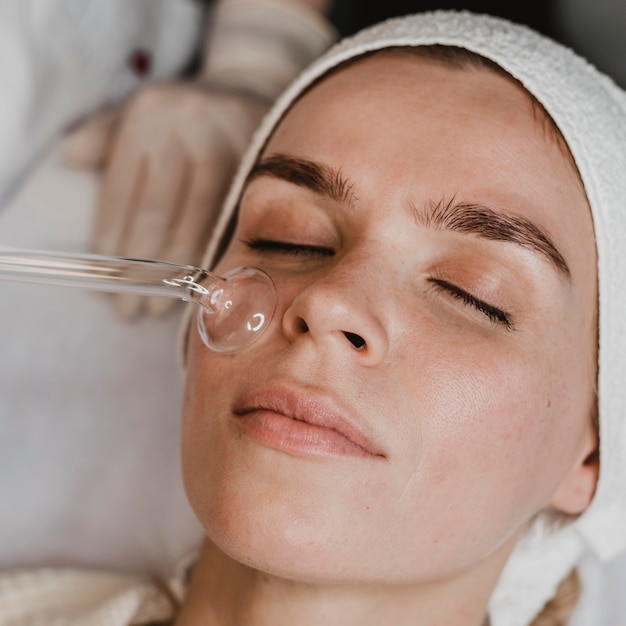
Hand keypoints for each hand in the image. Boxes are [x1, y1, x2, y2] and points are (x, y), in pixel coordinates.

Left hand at [63, 81, 266, 317]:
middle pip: (158, 210)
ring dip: (179, 268)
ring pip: (197, 220)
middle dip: (142, 264)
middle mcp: (185, 128)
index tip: (107, 278)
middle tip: (132, 308)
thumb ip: (103, 135)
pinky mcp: (257, 166)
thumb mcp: (138, 111)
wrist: (250, 91)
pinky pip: (232, 220)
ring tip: (163, 305)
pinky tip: (202, 280)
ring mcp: (225, 146)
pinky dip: (214, 254)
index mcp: (146, 118)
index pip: (122, 191)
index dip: (112, 240)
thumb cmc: (184, 113)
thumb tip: (70, 160)